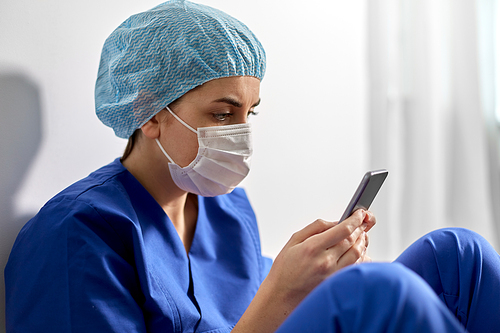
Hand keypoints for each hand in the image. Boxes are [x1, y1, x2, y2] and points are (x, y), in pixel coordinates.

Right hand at [232, 210, 375, 332]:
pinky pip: (356, 268)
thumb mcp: (293, 241)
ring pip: (358, 254)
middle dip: (360, 229)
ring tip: (360, 235)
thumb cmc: (285, 270)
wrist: (281, 296)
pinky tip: (359, 252)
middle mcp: (325, 262)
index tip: (359, 213)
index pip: (342, 230)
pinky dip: (362, 257)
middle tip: (361, 222)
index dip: (355, 219)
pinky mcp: (337, 283)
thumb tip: (334, 222)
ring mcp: (333, 274)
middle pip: (353, 240)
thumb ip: (315, 228)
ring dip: (362, 242)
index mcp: (313, 248)